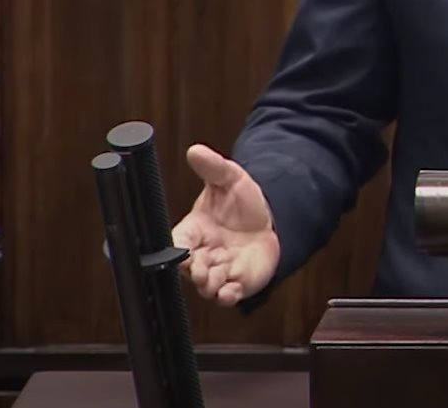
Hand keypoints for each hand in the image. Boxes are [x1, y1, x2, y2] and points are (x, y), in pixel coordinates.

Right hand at [172, 144, 279, 306]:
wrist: (271, 221)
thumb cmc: (242, 203)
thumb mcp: (230, 179)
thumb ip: (213, 167)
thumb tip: (195, 150)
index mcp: (193, 230)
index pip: (176, 241)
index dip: (176, 247)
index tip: (182, 249)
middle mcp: (202, 254)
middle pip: (189, 269)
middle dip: (193, 271)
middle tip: (200, 268)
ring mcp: (219, 271)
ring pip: (206, 285)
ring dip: (209, 285)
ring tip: (215, 280)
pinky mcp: (237, 283)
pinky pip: (227, 296)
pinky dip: (226, 297)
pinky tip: (230, 292)